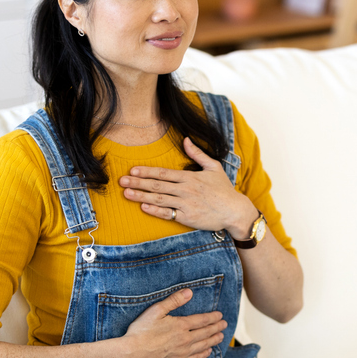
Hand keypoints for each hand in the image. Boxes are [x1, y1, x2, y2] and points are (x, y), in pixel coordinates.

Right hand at [116, 288, 227, 357]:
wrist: (132, 354)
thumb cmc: (141, 331)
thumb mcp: (156, 310)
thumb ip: (174, 301)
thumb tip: (189, 292)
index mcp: (181, 326)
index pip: (202, 320)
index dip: (212, 317)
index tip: (220, 316)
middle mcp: (185, 340)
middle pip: (206, 333)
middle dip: (216, 328)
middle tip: (224, 325)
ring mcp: (183, 353)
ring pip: (203, 346)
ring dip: (213, 340)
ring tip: (221, 337)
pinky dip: (204, 354)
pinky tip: (208, 351)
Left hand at [119, 138, 257, 237]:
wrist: (235, 211)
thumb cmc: (224, 189)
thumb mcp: (213, 167)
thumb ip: (198, 154)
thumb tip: (186, 139)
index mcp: (190, 177)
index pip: (163, 173)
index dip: (146, 172)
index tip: (132, 170)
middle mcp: (186, 190)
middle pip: (157, 185)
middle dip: (138, 182)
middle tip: (122, 181)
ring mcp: (186, 204)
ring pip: (159, 199)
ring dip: (141, 196)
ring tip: (127, 193)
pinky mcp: (188, 218)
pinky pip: (168, 213)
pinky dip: (155, 210)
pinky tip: (143, 207)